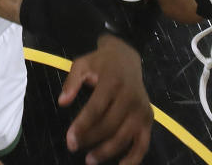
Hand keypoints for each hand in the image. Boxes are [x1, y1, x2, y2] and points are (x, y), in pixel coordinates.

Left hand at [59, 35, 151, 164]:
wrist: (126, 57)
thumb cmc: (100, 63)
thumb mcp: (82, 64)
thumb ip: (72, 82)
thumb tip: (62, 102)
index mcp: (113, 82)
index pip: (96, 109)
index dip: (82, 126)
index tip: (69, 141)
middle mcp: (131, 97)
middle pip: (109, 125)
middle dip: (90, 140)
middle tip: (73, 148)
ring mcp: (142, 109)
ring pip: (124, 137)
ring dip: (106, 152)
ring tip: (89, 160)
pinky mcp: (149, 118)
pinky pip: (143, 143)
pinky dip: (133, 158)